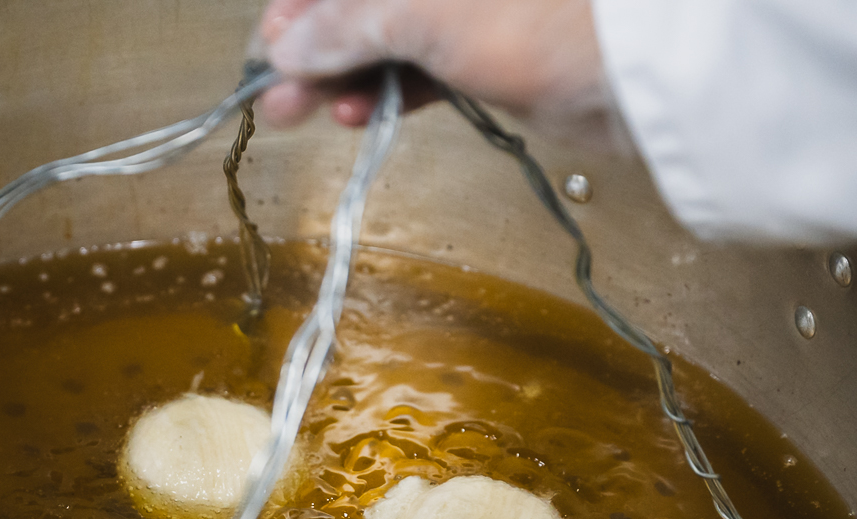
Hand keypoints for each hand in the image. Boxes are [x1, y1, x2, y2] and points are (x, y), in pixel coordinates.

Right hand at [259, 0, 608, 135]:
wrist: (643, 73)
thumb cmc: (542, 14)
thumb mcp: (422, 9)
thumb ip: (344, 24)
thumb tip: (286, 46)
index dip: (300, 3)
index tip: (268, 42)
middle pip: (362, 1)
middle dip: (314, 45)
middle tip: (274, 93)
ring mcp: (470, 6)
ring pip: (389, 35)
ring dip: (343, 76)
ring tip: (302, 113)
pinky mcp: (492, 49)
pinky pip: (424, 66)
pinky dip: (389, 92)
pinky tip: (355, 115)